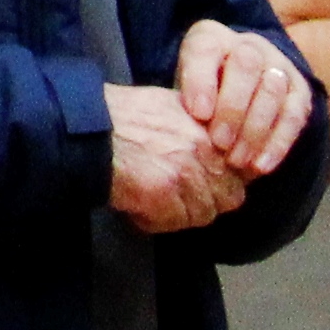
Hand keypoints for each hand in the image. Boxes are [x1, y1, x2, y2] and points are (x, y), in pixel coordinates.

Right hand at [102, 84, 248, 233]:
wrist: (85, 130)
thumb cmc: (120, 117)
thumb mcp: (170, 107)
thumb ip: (200, 128)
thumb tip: (222, 150)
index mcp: (211, 126)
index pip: (244, 166)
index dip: (228, 180)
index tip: (211, 185)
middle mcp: (206, 149)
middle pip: (230, 196)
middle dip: (207, 201)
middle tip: (178, 198)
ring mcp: (188, 173)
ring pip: (203, 213)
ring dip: (180, 214)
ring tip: (153, 201)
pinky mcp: (166, 194)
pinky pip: (175, 222)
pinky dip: (155, 221)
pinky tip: (138, 207)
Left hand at [170, 16, 312, 182]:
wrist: (238, 96)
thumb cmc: (200, 98)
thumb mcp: (179, 91)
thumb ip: (179, 101)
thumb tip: (188, 129)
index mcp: (211, 38)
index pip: (206, 50)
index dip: (203, 81)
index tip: (199, 115)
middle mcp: (250, 45)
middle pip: (247, 65)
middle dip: (233, 108)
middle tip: (220, 143)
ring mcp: (279, 66)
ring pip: (273, 90)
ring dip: (255, 129)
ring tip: (238, 161)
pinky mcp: (300, 92)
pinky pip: (294, 115)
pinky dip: (278, 143)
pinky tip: (261, 165)